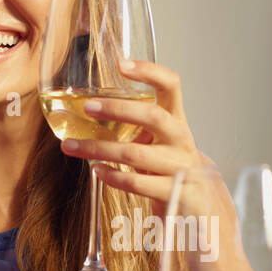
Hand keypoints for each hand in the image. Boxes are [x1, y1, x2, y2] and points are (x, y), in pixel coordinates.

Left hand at [58, 58, 207, 215]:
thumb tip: (89, 110)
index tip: (122, 64)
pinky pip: (138, 183)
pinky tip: (97, 171)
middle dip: (117, 109)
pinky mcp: (176, 194)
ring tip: (71, 147)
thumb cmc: (168, 168)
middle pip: (152, 116)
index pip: (171, 85)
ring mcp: (181, 166)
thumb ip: (136, 126)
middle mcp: (181, 139)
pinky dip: (113, 177)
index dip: (149, 71)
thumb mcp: (158, 142)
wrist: (200, 206)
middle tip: (87, 107)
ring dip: (99, 149)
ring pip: (135, 154)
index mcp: (176, 120)